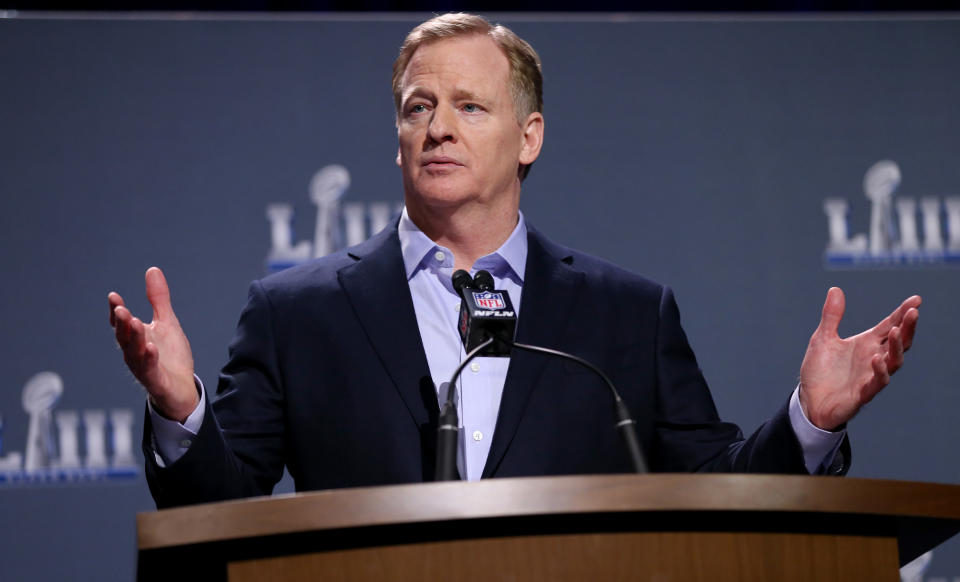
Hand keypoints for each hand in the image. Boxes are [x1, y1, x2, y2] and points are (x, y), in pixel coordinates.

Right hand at [109, 267, 197, 421]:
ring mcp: (143, 367)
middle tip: (121, 309)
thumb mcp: (166, 322)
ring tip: (134, 322)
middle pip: (124, 336)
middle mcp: (135, 352)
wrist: (181, 387)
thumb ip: (158, 299)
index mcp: (136, 337)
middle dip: (122, 323)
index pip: (122, 323)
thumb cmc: (170, 355)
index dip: (116, 311)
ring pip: (133, 352)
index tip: (113, 296)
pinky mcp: (155, 380)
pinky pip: (149, 370)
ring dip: (133, 338)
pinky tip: (151, 348)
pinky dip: (149, 359)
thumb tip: (152, 270)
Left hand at [799, 287, 920, 430]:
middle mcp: (873, 357)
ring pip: (894, 361)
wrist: (809, 400)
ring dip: (897, 346)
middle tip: (913, 312)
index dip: (902, 313)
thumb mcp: (823, 339)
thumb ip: (831, 316)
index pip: (889, 325)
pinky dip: (879, 370)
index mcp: (866, 344)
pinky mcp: (863, 392)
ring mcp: (870, 375)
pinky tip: (877, 358)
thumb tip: (835, 289)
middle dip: (907, 327)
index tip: (916, 300)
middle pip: (898, 341)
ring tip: (898, 330)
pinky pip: (877, 381)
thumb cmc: (820, 371)